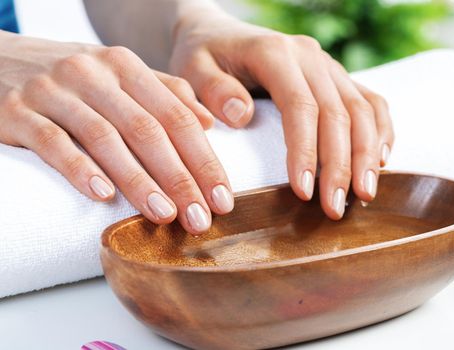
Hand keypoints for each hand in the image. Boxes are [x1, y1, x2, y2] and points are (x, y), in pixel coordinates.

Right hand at [0, 31, 233, 233]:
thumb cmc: (73, 79)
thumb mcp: (121, 76)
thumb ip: (166, 93)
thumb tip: (209, 123)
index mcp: (126, 67)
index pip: (177, 117)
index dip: (204, 159)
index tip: (222, 197)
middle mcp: (94, 74)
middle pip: (148, 130)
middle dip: (180, 178)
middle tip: (199, 218)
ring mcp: (54, 90)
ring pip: (105, 138)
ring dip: (138, 181)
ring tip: (163, 215)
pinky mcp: (17, 110)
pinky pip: (52, 142)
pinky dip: (79, 169)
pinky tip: (102, 196)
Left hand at [169, 12, 393, 218]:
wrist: (219, 34)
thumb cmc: (203, 56)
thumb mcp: (191, 68)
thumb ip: (211, 89)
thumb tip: (241, 116)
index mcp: (274, 53)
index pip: (300, 107)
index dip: (306, 152)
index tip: (303, 192)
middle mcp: (309, 57)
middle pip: (338, 113)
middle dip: (340, 165)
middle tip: (335, 208)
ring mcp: (327, 66)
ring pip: (362, 109)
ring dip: (367, 155)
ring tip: (364, 195)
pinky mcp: (337, 77)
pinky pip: (370, 101)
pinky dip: (381, 131)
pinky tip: (381, 161)